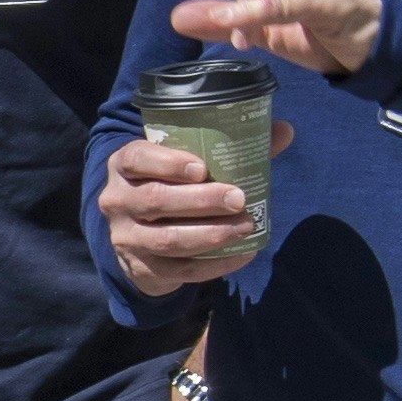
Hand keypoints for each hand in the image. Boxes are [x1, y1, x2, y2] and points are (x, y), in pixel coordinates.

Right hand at [101, 127, 292, 293]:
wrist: (139, 235)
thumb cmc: (170, 185)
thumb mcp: (185, 163)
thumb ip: (230, 147)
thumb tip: (284, 131)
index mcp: (123, 165)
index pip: (136, 159)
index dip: (167, 163)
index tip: (202, 168)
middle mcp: (117, 200)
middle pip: (155, 200)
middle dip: (201, 200)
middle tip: (238, 198)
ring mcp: (125, 237)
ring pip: (167, 239)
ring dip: (211, 234)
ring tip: (245, 226)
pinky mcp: (141, 268)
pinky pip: (181, 269)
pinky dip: (215, 264)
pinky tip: (243, 253)